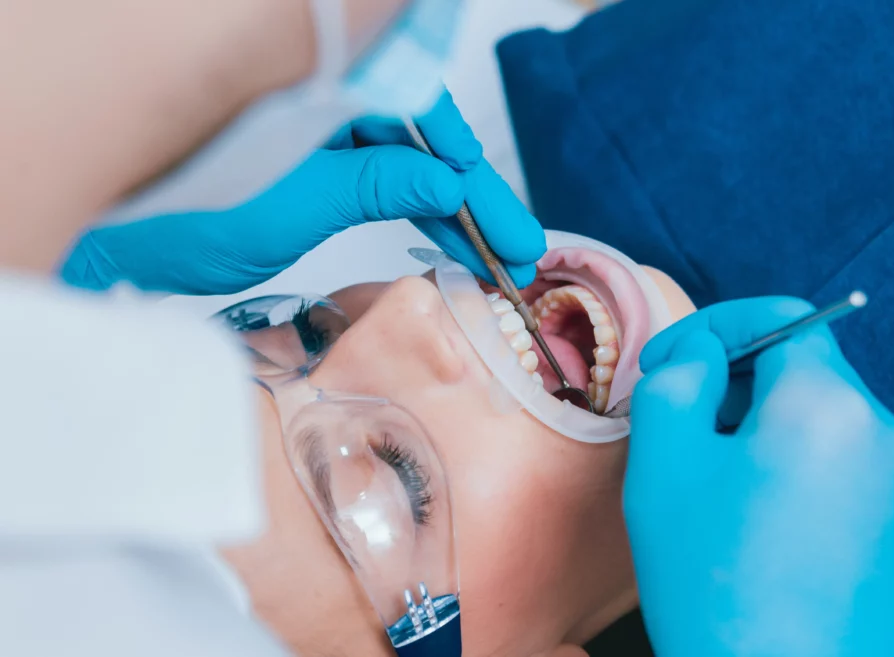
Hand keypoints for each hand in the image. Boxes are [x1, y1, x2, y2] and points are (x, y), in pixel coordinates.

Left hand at [60, 89, 545, 294]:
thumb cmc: (189, 212)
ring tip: (496, 258)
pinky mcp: (315, 168)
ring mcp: (322, 134)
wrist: (124, 241)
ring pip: (406, 165)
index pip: (420, 110)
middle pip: (421, 141)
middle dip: (472, 199)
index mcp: (322, 83)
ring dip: (451, 212)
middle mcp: (327, 99)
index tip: (503, 218)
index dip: (469, 165)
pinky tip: (448, 240)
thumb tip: (448, 182)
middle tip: (519, 249)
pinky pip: (381, 182)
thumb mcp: (299, 202)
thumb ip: (377, 185)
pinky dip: (414, 212)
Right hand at [624, 297, 893, 656]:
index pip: (778, 317)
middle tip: (677, 434)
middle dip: (733, 388)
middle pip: (802, 373)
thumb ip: (676, 381)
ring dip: (762, 434)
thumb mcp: (664, 466)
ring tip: (713, 492)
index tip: (664, 366)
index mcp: (828, 403)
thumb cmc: (716, 586)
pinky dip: (797, 476)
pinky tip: (756, 529)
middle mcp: (886, 435)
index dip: (711, 329)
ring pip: (821, 425)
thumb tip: (700, 356)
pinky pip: (846, 474)